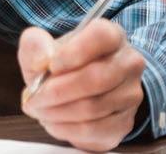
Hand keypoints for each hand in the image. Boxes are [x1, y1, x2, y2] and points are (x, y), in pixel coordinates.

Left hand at [18, 20, 145, 151]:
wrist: (70, 90)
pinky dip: (66, 128)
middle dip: (57, 91)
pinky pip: (95, 129)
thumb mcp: (40, 47)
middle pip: (97, 78)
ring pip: (94, 107)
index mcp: (112, 36)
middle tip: (33, 97)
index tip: (50, 65)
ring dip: (58, 111)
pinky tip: (51, 122)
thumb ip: (35, 44)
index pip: (102, 36)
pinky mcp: (125, 122)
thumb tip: (42, 60)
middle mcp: (129, 63)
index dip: (75, 52)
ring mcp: (131, 94)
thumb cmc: (57, 63)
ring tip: (38, 109)